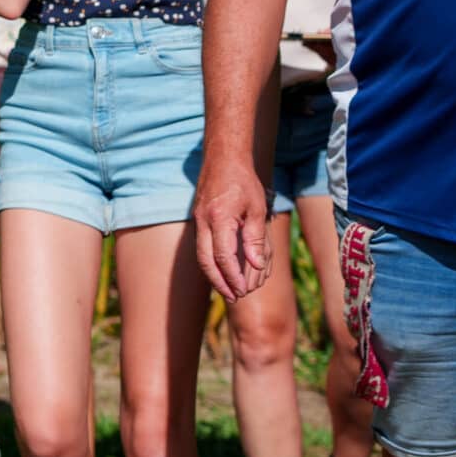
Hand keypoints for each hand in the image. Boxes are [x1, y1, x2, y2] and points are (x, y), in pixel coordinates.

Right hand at [193, 154, 272, 300]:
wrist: (223, 158)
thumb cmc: (244, 182)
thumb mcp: (257, 209)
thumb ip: (255, 238)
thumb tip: (255, 266)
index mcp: (219, 218)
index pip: (223, 256)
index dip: (233, 276)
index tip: (244, 290)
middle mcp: (204, 221)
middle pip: (206, 261)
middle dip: (219, 283)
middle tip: (234, 298)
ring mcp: (198, 221)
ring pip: (201, 256)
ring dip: (214, 276)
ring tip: (229, 290)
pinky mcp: (199, 220)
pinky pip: (203, 247)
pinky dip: (212, 263)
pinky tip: (223, 271)